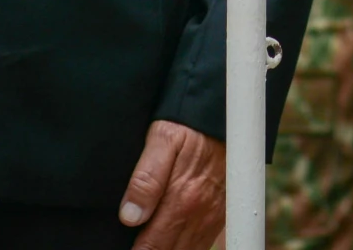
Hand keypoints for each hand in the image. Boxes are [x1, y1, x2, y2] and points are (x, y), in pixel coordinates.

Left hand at [118, 121, 224, 249]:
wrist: (226, 116)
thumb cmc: (190, 126)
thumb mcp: (162, 139)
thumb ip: (146, 179)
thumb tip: (130, 216)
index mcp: (181, 200)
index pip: (151, 246)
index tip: (126, 249)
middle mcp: (199, 214)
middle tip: (136, 246)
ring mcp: (212, 216)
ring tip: (151, 244)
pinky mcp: (221, 213)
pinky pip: (203, 244)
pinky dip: (187, 248)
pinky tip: (173, 243)